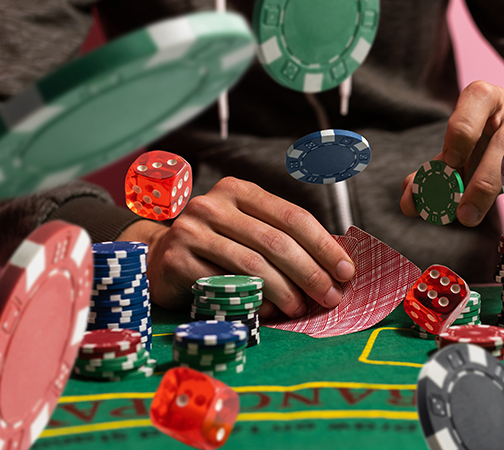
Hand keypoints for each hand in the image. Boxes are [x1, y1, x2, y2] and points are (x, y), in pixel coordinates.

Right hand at [118, 177, 355, 318]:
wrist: (157, 259)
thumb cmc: (216, 248)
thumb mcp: (249, 231)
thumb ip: (285, 239)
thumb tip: (338, 264)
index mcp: (239, 191)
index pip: (292, 216)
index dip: (324, 245)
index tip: (346, 271)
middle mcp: (214, 204)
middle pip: (276, 241)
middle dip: (310, 272)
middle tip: (330, 297)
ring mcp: (192, 230)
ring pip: (253, 263)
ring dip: (285, 291)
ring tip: (302, 308)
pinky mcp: (177, 259)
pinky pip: (225, 284)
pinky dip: (253, 300)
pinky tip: (269, 313)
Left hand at [400, 80, 503, 225]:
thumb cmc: (490, 149)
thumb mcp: (461, 158)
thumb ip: (433, 178)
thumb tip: (409, 203)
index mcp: (488, 100)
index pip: (476, 98)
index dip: (461, 130)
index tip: (449, 166)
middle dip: (483, 181)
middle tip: (466, 215)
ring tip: (503, 210)